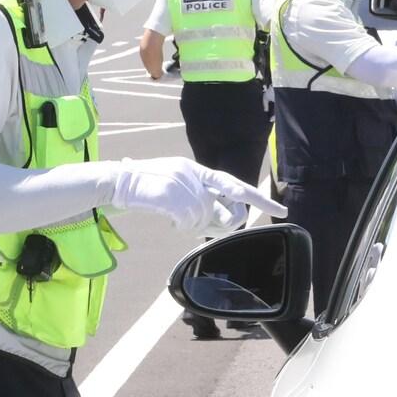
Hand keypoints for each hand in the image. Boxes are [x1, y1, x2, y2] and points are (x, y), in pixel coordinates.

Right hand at [110, 158, 285, 234]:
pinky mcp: (170, 194)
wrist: (116, 183)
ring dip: (192, 226)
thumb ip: (202, 198)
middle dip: (220, 222)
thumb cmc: (148, 190)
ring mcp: (182, 182)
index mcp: (197, 169)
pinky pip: (188, 222)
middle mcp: (193, 173)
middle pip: (223, 208)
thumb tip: (226, 218)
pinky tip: (170, 221)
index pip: (234, 183)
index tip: (280, 209)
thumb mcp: (178, 186)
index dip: (257, 197)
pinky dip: (181, 227)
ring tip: (177, 219)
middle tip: (202, 225)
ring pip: (204, 218)